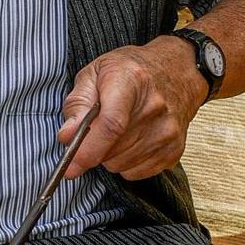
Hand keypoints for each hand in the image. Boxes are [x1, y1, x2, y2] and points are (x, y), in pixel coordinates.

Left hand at [58, 39, 206, 180]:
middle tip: (97, 129)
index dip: (88, 149)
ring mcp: (168, 131)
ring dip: (110, 155)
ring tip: (119, 130)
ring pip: (120, 166)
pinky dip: (126, 162)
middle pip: (111, 150)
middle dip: (94, 148)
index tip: (71, 165)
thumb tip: (67, 136)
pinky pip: (135, 173)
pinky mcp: (175, 149)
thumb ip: (77, 104)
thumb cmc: (132, 71)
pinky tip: (132, 140)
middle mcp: (155, 107)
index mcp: (131, 81)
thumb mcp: (95, 73)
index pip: (111, 125)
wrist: (177, 71)